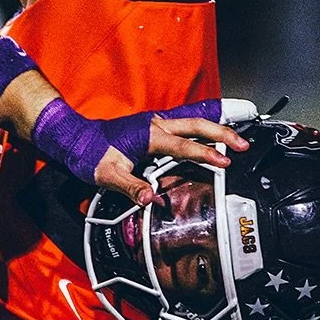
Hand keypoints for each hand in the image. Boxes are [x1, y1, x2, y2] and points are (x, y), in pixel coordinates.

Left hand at [96, 99, 253, 206]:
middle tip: (243, 145)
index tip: (226, 162)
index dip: (206, 154)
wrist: (76, 138)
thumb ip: (131, 186)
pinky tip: (210, 132)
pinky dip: (201, 125)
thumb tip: (151, 199)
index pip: (184, 146)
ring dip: (215, 126)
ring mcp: (155, 123)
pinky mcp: (152, 126)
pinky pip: (183, 123)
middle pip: (196, 124)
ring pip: (192, 120)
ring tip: (237, 135)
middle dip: (222, 133)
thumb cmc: (90, 153)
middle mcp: (155, 125)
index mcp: (148, 135)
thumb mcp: (107, 174)